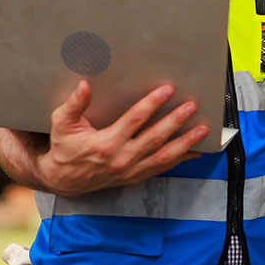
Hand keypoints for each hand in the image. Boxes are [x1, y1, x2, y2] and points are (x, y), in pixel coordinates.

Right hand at [34, 80, 207, 196]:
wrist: (64, 179)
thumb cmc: (64, 148)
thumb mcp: (62, 124)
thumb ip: (74, 104)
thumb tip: (85, 85)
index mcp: (106, 143)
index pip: (134, 120)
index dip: (152, 104)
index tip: (167, 90)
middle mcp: (122, 158)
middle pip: (155, 138)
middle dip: (175, 121)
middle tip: (191, 107)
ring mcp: (131, 170)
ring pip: (164, 156)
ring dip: (185, 143)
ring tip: (201, 129)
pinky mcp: (135, 176)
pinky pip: (162, 168)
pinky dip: (180, 160)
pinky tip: (194, 151)